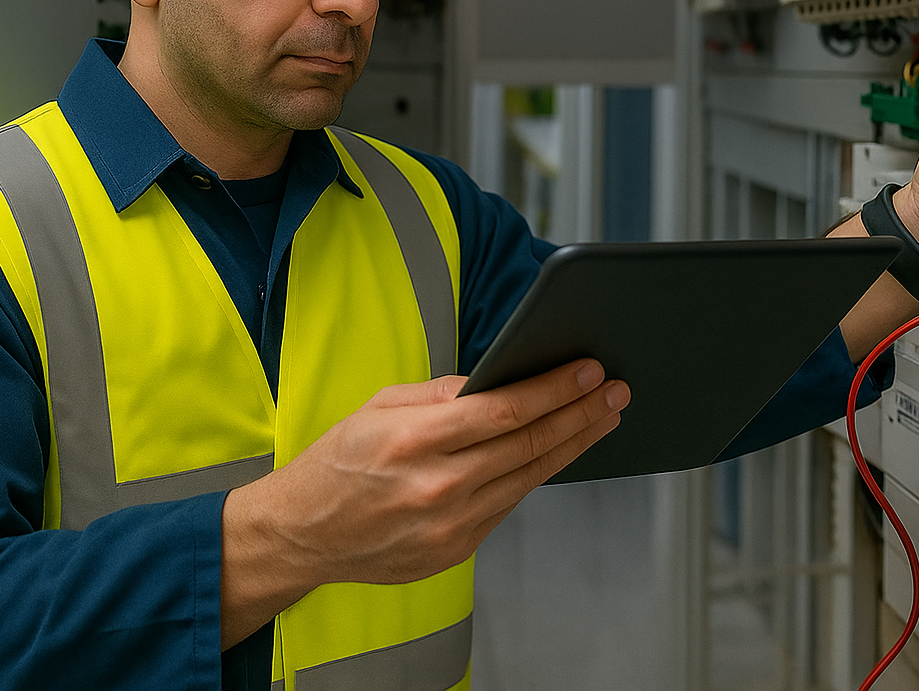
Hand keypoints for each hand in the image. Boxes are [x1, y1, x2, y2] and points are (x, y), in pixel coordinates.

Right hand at [219, 360, 629, 645]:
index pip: (505, 410)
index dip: (555, 388)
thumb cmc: (338, 462)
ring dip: (575, 444)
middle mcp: (438, 486)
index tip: (589, 370)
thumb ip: (442, 393)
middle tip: (614, 390)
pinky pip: (510, 503)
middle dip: (581, 412)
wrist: (304, 533)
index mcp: (415, 440)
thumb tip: (498, 377)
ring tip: (603, 417)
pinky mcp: (456, 549)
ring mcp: (450, 525)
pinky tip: (560, 451)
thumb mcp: (380, 406)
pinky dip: (539, 474)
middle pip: (529, 444)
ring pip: (530, 477)